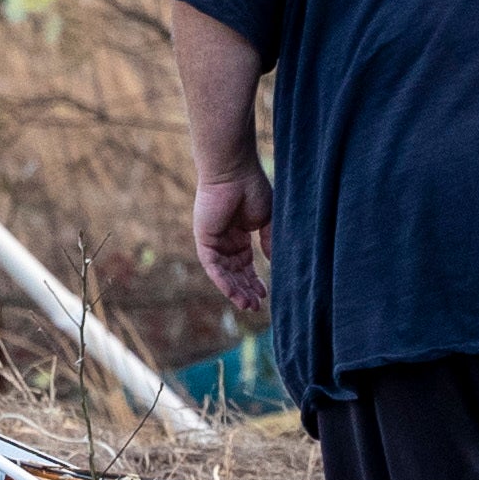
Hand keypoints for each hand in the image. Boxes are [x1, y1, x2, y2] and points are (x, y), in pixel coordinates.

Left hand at [191, 170, 269, 321]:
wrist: (234, 173)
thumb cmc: (253, 189)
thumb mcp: (268, 220)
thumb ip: (270, 241)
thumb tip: (274, 263)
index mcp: (239, 235)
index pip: (246, 264)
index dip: (255, 279)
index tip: (266, 294)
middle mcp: (225, 241)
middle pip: (235, 272)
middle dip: (246, 289)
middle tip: (257, 306)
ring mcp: (213, 241)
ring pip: (224, 273)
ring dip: (235, 290)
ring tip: (248, 305)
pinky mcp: (204, 240)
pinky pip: (213, 266)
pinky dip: (223, 281)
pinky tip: (235, 293)